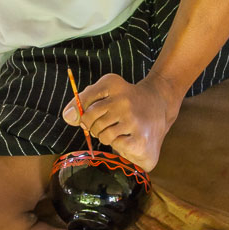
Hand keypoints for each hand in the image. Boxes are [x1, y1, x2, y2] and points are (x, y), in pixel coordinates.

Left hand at [62, 72, 180, 171]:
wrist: (161, 106)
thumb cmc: (126, 102)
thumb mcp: (106, 92)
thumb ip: (83, 102)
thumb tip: (68, 117)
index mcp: (112, 84)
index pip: (82, 101)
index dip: (81, 113)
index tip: (88, 117)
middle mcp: (123, 99)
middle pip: (89, 120)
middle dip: (94, 126)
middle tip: (109, 124)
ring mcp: (133, 119)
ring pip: (102, 135)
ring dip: (107, 136)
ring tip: (120, 130)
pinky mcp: (139, 139)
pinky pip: (115, 145)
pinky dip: (119, 144)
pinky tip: (129, 137)